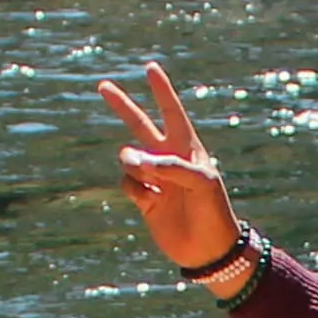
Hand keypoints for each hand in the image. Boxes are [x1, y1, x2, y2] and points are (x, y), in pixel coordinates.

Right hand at [104, 64, 244, 279]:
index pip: (171, 112)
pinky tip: (152, 202)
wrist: (209, 250)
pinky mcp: (144, 199)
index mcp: (187, 147)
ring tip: (153, 182)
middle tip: (103, 85)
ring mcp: (154, 178)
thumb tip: (133, 161)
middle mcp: (167, 158)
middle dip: (122, 105)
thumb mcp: (200, 182)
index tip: (150, 67)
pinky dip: (135, 190)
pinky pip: (126, 184)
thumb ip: (169, 166)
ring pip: (128, 158)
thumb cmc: (214, 211)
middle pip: (139, 125)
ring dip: (135, 166)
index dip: (161, 90)